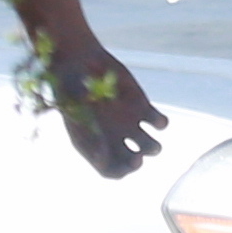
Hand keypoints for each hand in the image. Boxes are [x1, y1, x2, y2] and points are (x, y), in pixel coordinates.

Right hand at [48, 47, 167, 179]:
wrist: (79, 61)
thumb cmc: (70, 87)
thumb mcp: (74, 113)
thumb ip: (88, 133)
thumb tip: (102, 155)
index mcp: (95, 144)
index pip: (112, 171)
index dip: (120, 171)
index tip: (122, 163)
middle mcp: (113, 137)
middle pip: (133, 162)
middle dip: (137, 163)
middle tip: (136, 157)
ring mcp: (129, 122)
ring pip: (151, 147)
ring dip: (153, 147)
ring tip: (148, 140)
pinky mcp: (142, 106)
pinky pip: (160, 123)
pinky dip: (161, 123)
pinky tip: (154, 118)